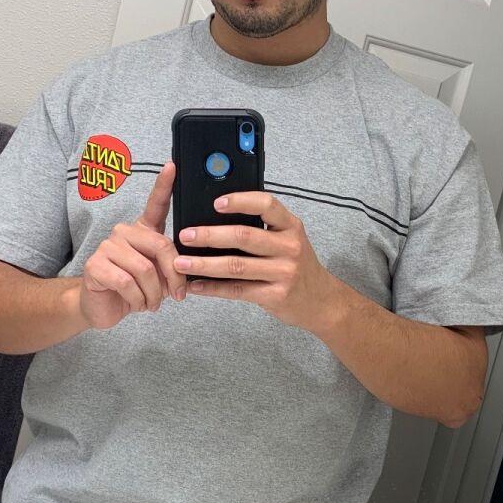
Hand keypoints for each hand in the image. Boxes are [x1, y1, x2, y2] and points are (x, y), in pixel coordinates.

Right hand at [78, 162, 186, 329]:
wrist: (103, 308)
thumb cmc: (135, 290)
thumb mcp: (161, 278)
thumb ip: (173, 268)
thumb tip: (187, 266)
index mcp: (143, 231)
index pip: (155, 205)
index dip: (164, 185)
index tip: (172, 166)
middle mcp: (124, 233)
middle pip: (160, 246)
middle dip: (173, 276)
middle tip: (176, 296)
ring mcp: (107, 246)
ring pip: (144, 268)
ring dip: (154, 294)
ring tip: (151, 303)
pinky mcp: (95, 264)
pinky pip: (126, 282)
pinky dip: (137, 299)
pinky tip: (135, 304)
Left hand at [174, 191, 340, 332]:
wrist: (321, 301)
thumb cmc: (297, 266)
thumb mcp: (288, 239)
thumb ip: (263, 228)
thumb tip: (217, 217)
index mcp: (290, 226)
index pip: (266, 204)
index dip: (240, 201)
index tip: (215, 202)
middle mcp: (289, 246)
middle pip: (244, 236)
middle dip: (210, 235)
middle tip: (185, 235)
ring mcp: (283, 272)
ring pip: (236, 266)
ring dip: (205, 264)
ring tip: (181, 263)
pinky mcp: (275, 295)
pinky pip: (237, 290)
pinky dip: (213, 288)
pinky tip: (196, 285)